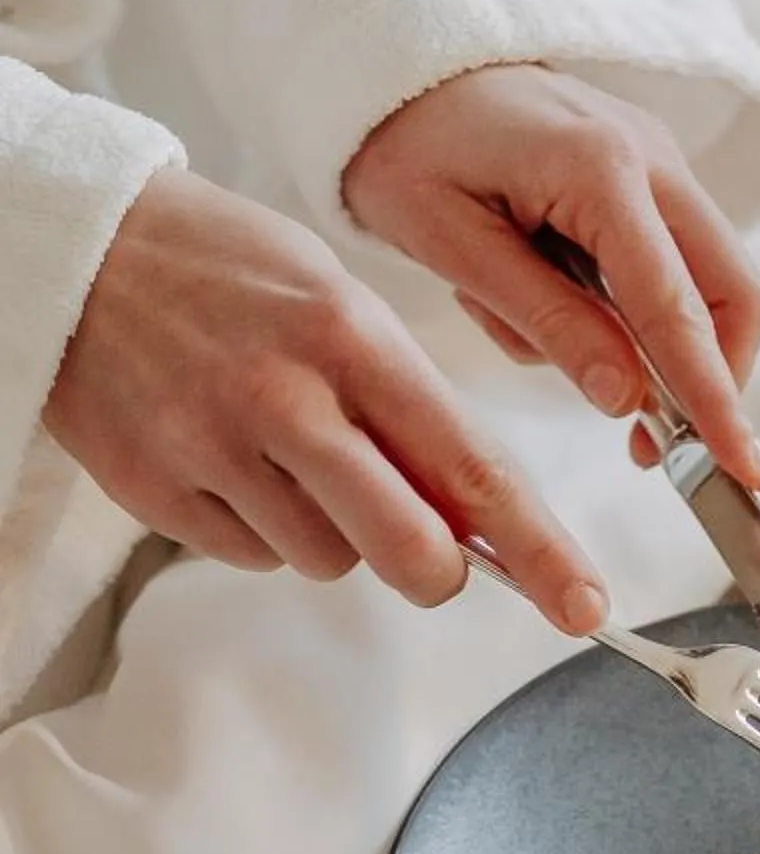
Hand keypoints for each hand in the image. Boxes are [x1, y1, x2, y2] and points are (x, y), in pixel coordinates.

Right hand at [46, 170, 608, 632]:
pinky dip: (264, 529)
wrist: (83, 251)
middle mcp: (285, 400)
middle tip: (437, 557)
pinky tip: (236, 463)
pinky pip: (255, 557)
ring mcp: (215, 451)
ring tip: (290, 455)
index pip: (470, 467)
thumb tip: (478, 516)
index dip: (539, 548)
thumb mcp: (338, 305)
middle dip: (439, 570)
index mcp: (350, 341)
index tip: (582, 602)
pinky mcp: (158, 493)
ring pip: (329, 560)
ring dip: (335, 534)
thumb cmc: (230, 275)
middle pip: (409, 548)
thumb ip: (408, 406)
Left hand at [342, 66, 759, 486]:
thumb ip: (545, 319)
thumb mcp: (450, 243)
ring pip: (717, 281)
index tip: (743, 468)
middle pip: (736, 292)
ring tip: (568, 355)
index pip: (676, 306)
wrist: (397, 67)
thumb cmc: (407, 147)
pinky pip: (678, 262)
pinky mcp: (652, 174)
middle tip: (656, 446)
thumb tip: (626, 398)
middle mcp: (652, 158)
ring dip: (671, 348)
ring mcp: (661, 161)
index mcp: (598, 169)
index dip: (713, 396)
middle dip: (717, 378)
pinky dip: (644, 313)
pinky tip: (563, 307)